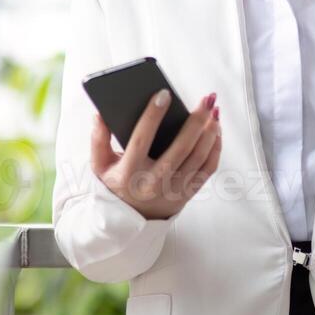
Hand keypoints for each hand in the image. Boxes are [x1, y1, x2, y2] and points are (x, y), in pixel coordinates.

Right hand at [90, 90, 221, 219]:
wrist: (130, 220)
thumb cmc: (116, 184)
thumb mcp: (100, 164)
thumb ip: (98, 138)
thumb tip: (100, 113)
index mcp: (129, 172)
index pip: (141, 139)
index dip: (152, 116)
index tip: (164, 94)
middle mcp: (153, 183)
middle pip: (181, 148)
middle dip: (196, 121)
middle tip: (206, 100)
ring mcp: (173, 190)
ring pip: (198, 158)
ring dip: (210, 132)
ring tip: (213, 111)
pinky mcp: (187, 194)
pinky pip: (208, 169)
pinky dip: (215, 149)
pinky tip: (216, 131)